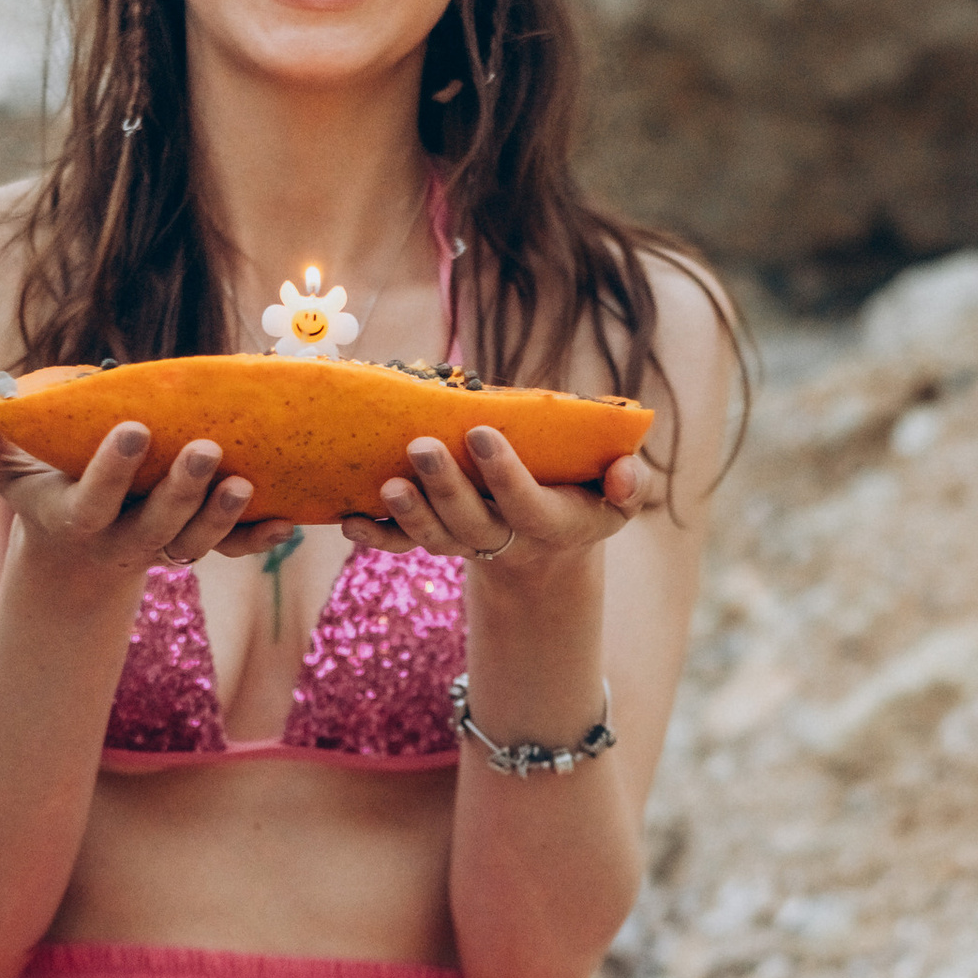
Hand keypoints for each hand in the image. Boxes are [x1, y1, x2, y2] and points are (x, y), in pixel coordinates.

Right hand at [0, 375, 264, 572]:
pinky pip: (232, 550)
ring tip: (244, 481)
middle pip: (154, 529)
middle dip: (181, 494)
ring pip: (195, 544)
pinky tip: (288, 520)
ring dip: (223, 518)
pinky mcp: (196, 542)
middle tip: (207, 450)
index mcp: (71, 519)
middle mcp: (119, 540)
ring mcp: (161, 544)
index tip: (135, 428)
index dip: (112, 472)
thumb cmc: (33, 479)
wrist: (72, 534)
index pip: (91, 503)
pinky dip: (258, 540)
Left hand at [355, 424, 648, 569]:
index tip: (481, 432)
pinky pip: (401, 544)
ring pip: (433, 536)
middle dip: (445, 488)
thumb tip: (626, 472)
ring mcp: (464, 540)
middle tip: (421, 448)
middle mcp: (503, 536)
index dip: (504, 473)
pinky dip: (375, 535)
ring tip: (388, 484)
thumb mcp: (618, 499)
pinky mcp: (434, 537)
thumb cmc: (585, 499)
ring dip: (407, 515)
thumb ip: (629, 485)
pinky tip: (348, 519)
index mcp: (550, 522)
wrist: (546, 539)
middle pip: (471, 523)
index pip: (525, 503)